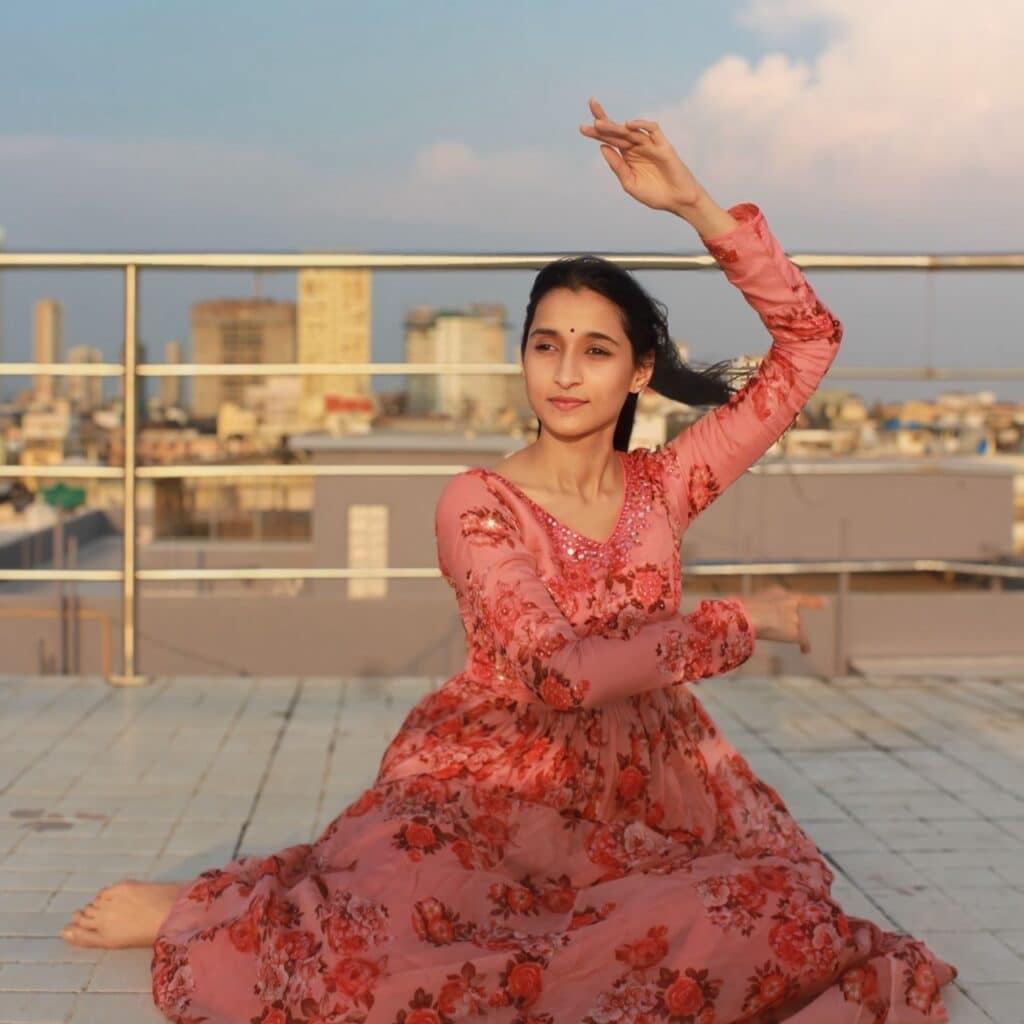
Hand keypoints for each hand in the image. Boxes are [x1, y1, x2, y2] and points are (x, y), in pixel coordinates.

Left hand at [579, 97, 705, 212]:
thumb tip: (602, 147)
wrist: (677, 201)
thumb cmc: (654, 194)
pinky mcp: (663, 145)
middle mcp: (636, 147)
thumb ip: (617, 166)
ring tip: (599, 124)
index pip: (609, 139)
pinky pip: (653, 130)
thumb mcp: (630, 183)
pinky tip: (629, 124)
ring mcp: (650, 145)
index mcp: (627, 156)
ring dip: (615, 127)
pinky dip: (642, 125)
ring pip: (631, 131)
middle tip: (588, 118)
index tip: (582, 128)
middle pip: (617, 132)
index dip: (597, 132)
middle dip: (602, 124)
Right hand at [740, 584, 828, 654]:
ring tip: (765, 629)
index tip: (824, 603)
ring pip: (791, 629)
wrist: (749, 615)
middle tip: (765, 623)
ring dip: (781, 632)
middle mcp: (792, 604)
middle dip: (784, 622)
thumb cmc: (744, 608)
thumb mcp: (757, 598)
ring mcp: (794, 618)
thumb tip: (770, 617)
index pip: (802, 599)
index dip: (814, 601)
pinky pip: (803, 640)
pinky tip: (805, 651)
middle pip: (793, 618)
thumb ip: (769, 605)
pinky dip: (805, 646)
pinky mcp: (795, 632)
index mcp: (783, 593)